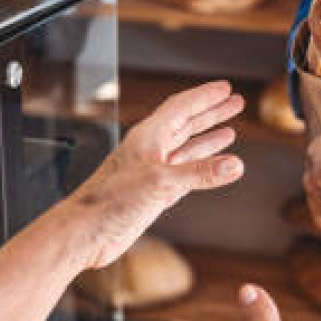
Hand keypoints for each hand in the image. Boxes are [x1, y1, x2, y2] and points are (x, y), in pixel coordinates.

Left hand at [69, 80, 244, 268]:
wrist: (86, 232)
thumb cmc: (109, 202)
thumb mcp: (160, 182)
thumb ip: (199, 173)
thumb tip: (233, 165)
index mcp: (147, 137)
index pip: (181, 107)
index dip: (204, 96)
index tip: (225, 88)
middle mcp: (149, 150)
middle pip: (185, 123)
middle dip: (211, 113)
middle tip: (234, 102)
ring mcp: (152, 171)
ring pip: (185, 147)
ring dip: (207, 139)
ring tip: (230, 130)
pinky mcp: (153, 193)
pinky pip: (183, 172)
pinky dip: (200, 166)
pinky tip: (213, 166)